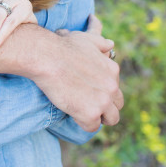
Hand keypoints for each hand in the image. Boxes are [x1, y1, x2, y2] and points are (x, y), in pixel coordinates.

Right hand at [31, 14, 122, 131]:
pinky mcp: (91, 114)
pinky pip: (92, 126)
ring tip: (82, 111)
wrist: (47, 57)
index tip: (88, 90)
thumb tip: (111, 43)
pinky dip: (82, 122)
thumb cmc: (63, 46)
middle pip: (117, 105)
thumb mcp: (87, 39)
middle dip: (105, 106)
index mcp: (113, 70)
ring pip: (111, 119)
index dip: (102, 90)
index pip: (115, 88)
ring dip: (98, 117)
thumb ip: (101, 43)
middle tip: (86, 103)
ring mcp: (103, 101)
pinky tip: (72, 112)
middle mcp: (112, 86)